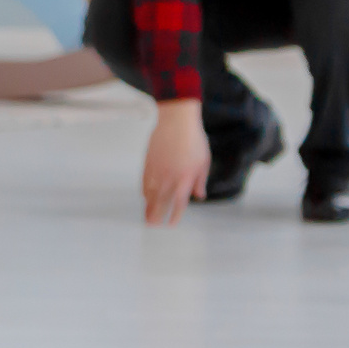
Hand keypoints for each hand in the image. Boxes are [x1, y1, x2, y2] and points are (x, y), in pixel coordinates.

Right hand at [141, 100, 208, 226]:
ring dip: (148, 207)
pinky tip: (145, 197)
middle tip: (153, 226)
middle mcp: (170, 177)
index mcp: (185, 178)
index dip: (174, 216)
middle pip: (160, 202)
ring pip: (150, 194)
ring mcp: (157, 170)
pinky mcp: (149, 163)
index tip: (171, 224)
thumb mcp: (203, 161)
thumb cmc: (193, 139)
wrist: (177, 121)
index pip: (178, 203)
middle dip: (156, 216)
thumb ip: (200, 181)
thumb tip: (199, 195)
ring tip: (147, 217)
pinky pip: (145, 182)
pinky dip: (145, 191)